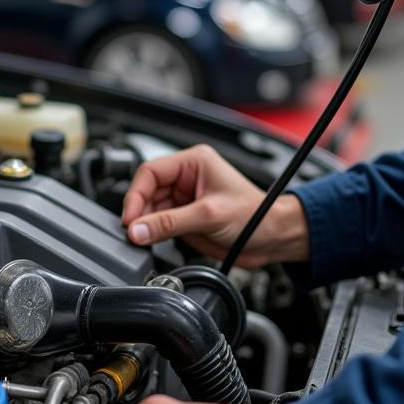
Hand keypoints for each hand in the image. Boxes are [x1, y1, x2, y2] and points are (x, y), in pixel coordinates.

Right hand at [121, 144, 309, 266]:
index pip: (151, 172)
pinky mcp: (185, 218)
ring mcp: (185, 199)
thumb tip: (137, 229)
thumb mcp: (209, 216)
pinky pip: (160, 224)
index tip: (130, 218)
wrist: (273, 238)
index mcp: (193, 162)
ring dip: (145, 224)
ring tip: (142, 239)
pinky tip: (152, 241)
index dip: (136, 195)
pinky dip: (153, 233)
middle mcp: (186, 177)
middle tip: (134, 232)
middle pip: (147, 191)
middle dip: (139, 212)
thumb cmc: (255, 215)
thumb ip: (169, 224)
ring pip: (151, 209)